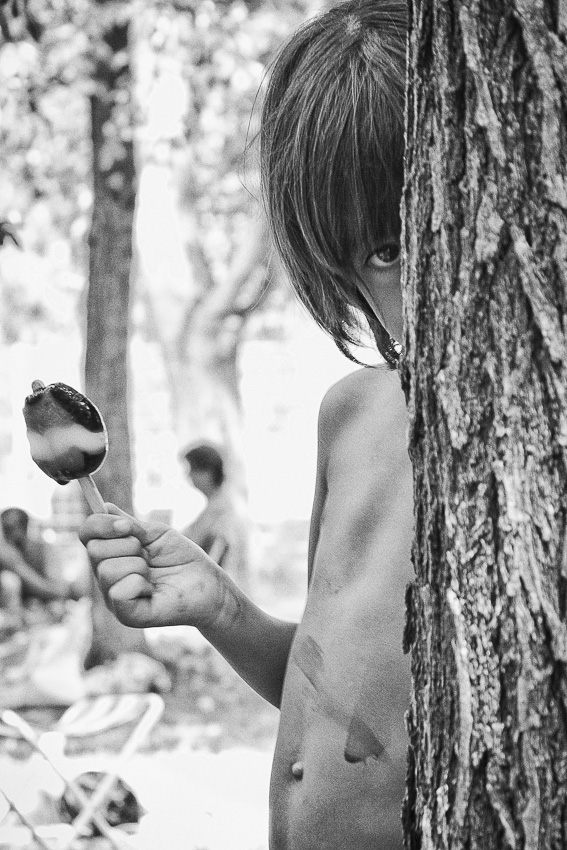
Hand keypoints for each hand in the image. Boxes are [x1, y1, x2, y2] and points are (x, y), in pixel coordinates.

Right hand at [79, 505, 227, 629]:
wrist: (206, 583)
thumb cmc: (181, 558)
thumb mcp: (154, 534)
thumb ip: (127, 523)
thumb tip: (103, 506)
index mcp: (111, 553)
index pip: (87, 533)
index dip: (101, 524)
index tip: (126, 525)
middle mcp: (106, 576)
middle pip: (94, 550)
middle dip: (128, 545)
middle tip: (148, 555)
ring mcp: (113, 597)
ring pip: (107, 570)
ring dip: (138, 566)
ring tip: (153, 574)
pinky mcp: (126, 615)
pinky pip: (118, 592)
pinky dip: (139, 585)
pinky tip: (152, 591)